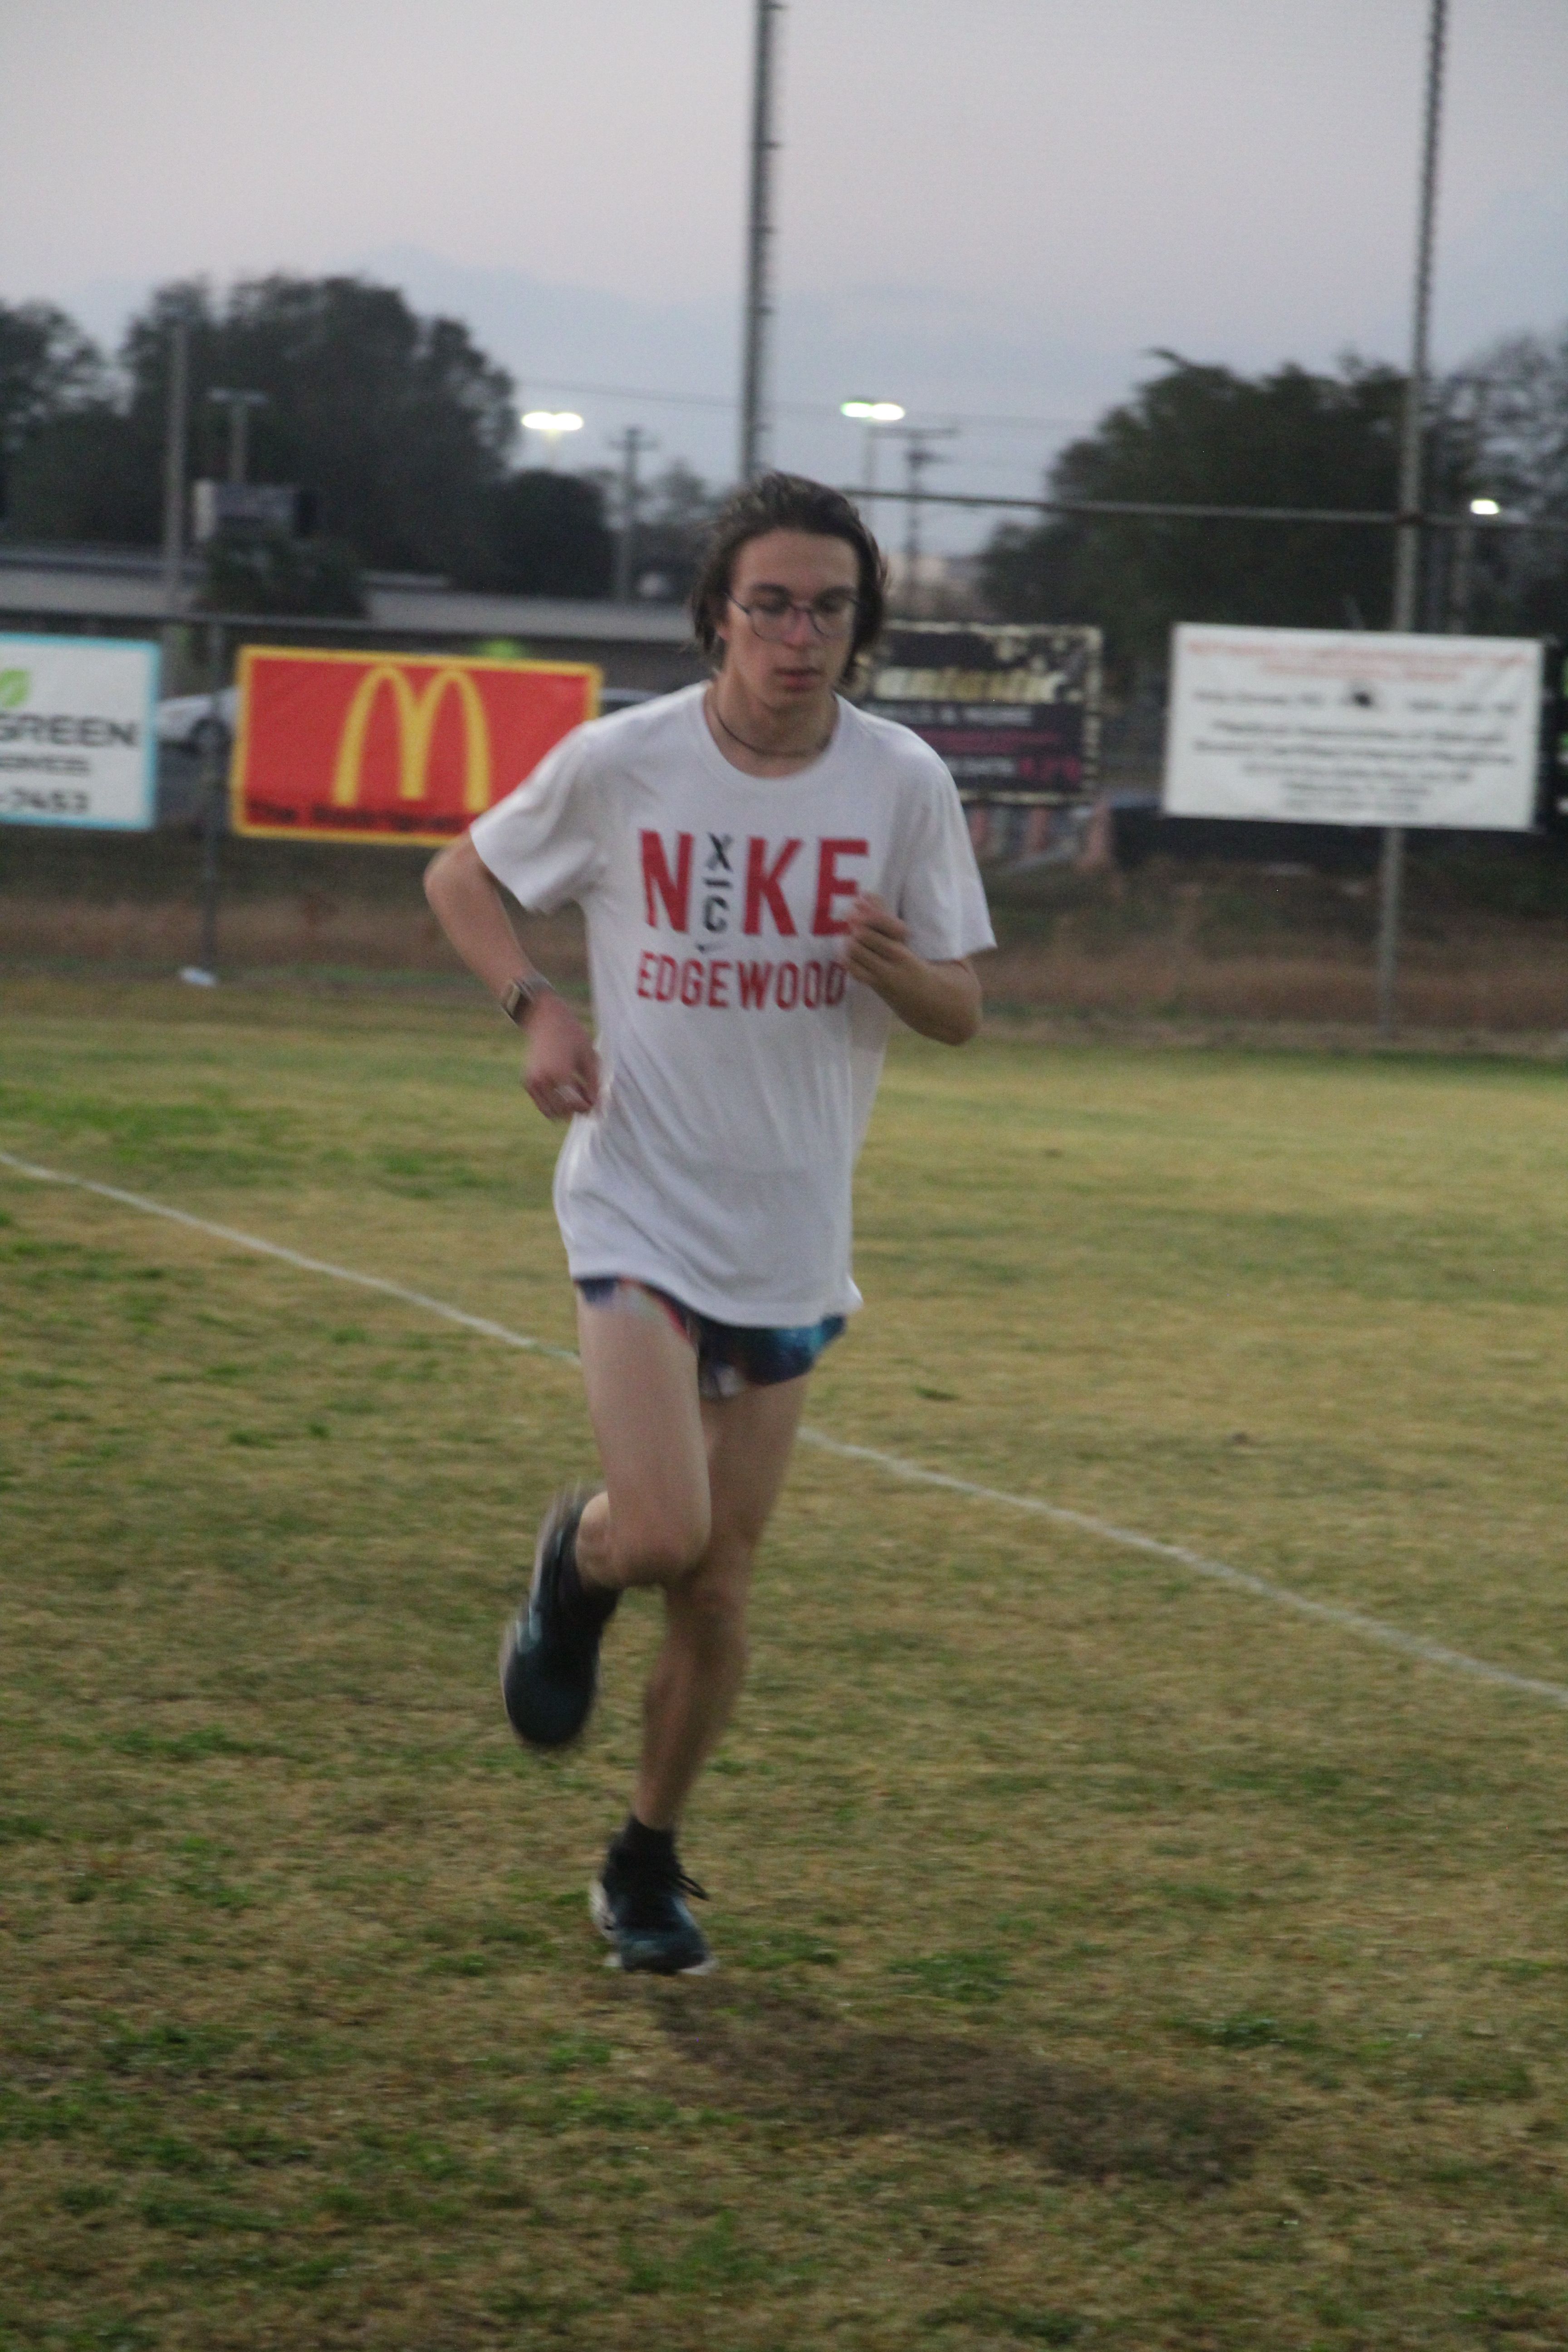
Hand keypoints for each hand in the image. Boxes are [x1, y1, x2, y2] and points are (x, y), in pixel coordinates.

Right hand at [521, 992, 600, 1120]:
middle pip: (562, 1111)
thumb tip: (596, 1105)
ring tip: (575, 1089)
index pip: (573, 1104)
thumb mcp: (588, 1057)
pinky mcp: (527, 1082)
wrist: (546, 1019)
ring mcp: (532, 1082)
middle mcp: (543, 1080)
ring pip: (550, 1111)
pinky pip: (542, 1104)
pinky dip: (553, 1102)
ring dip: (564, 1108)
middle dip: (576, 1109)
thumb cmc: (572, 1035)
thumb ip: (593, 1083)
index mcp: (560, 1073)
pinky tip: (565, 1085)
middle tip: (586, 1097)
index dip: (586, 1107)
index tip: (594, 1102)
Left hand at [841, 891, 981, 1043]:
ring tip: (851, 924)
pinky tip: (850, 946)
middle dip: (858, 923)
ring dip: (852, 940)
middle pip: (866, 942)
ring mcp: (885, 985)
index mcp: (914, 964)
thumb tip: (946, 916)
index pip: (888, 933)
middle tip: (853, 907)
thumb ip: (949, 943)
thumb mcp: (960, 964)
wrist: (953, 1025)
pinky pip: (858, 974)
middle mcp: (895, 974)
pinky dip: (851, 959)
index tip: (866, 896)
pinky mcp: (881, 994)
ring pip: (856, 958)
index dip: (874, 914)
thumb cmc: (961, 992)